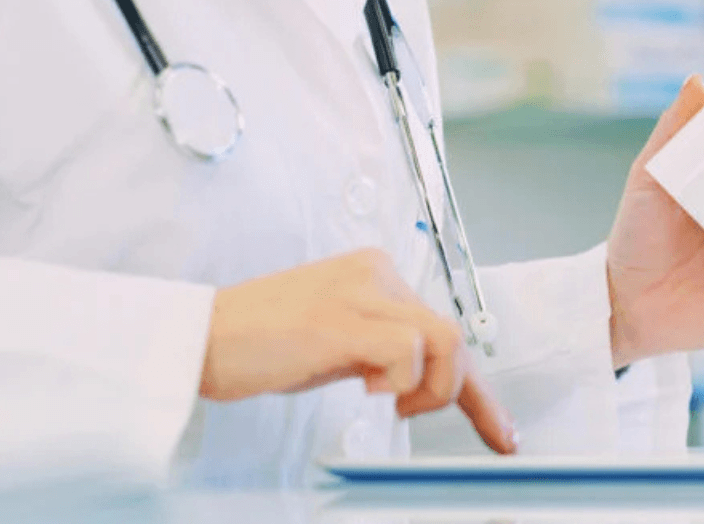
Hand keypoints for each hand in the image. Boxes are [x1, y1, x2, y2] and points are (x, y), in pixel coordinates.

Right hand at [201, 248, 517, 453]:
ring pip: (445, 343)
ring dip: (430, 390)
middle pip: (455, 338)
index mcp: (377, 275)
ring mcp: (362, 293)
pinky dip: (401, 382)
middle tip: (449, 426)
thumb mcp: (340, 345)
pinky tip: (367, 389)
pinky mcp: (343, 319)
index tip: (500, 430)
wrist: (202, 338)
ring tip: (392, 403)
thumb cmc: (263, 345)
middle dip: (466, 397)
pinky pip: (409, 352)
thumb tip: (422, 383)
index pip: (444, 330)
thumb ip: (383, 351)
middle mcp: (377, 274)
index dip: (479, 389)